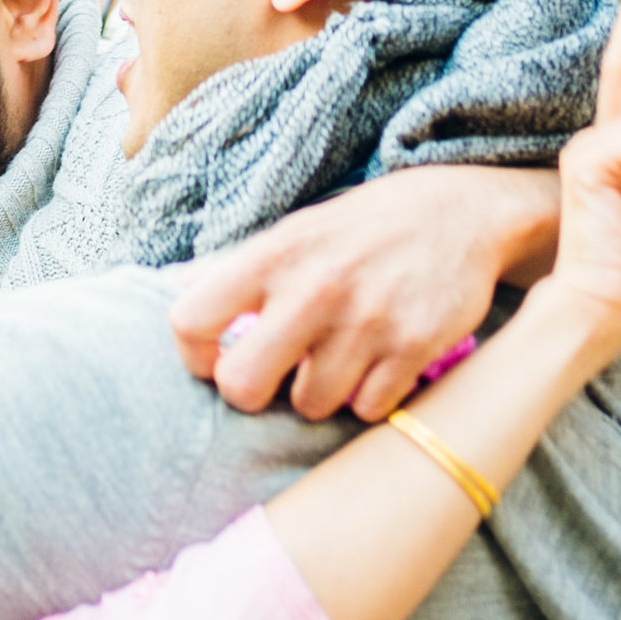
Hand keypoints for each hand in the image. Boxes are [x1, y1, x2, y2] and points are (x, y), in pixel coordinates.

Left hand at [170, 165, 557, 420]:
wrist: (461, 211)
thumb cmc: (358, 230)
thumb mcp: (289, 233)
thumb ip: (227, 270)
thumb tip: (159, 291)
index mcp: (272, 256)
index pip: (188, 320)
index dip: (191, 354)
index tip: (214, 356)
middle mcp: (314, 288)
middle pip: (242, 387)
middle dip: (252, 393)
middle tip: (273, 376)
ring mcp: (367, 321)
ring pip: (310, 405)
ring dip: (319, 394)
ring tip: (334, 360)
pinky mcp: (415, 347)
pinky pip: (368, 408)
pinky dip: (368, 396)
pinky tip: (375, 365)